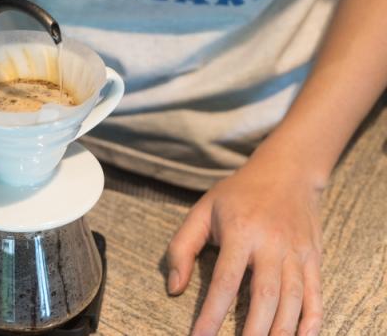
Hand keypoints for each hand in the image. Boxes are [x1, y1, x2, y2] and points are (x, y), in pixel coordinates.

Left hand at [166, 152, 324, 335]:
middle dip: (252, 331)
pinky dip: (312, 320)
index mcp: (239, 231)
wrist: (287, 171)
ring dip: (280, 331)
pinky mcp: (314, 257)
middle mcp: (271, 243)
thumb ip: (181, 248)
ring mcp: (296, 251)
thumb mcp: (201, 211)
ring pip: (292, 299)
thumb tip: (174, 288)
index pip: (224, 281)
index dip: (212, 314)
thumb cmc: (236, 194)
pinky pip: (316, 294)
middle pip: (263, 296)